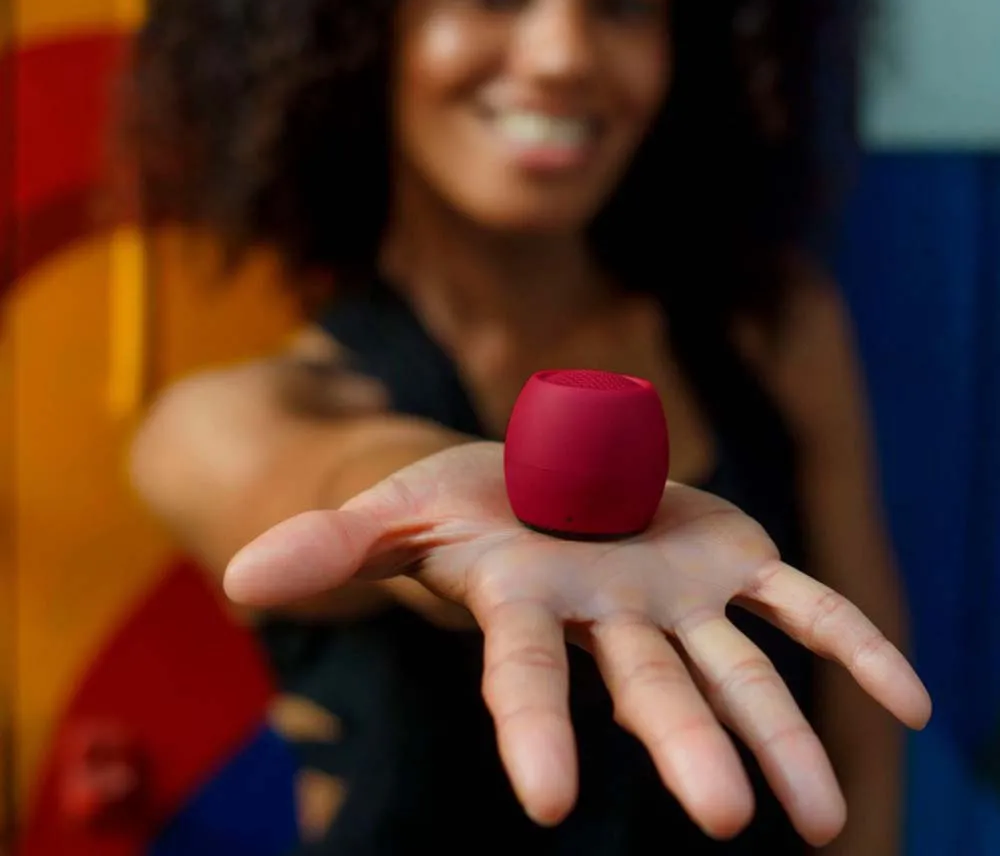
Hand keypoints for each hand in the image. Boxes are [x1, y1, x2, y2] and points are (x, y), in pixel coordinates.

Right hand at [223, 441, 930, 843]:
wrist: (534, 487)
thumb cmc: (460, 509)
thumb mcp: (395, 509)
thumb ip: (334, 544)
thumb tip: (240, 578)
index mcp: (527, 605)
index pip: (522, 674)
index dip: (531, 728)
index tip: (544, 802)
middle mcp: (608, 619)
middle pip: (648, 688)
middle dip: (683, 749)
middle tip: (725, 821)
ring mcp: (678, 598)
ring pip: (738, 670)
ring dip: (781, 735)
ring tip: (824, 822)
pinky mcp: (732, 563)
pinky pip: (806, 605)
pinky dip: (855, 644)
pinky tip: (914, 696)